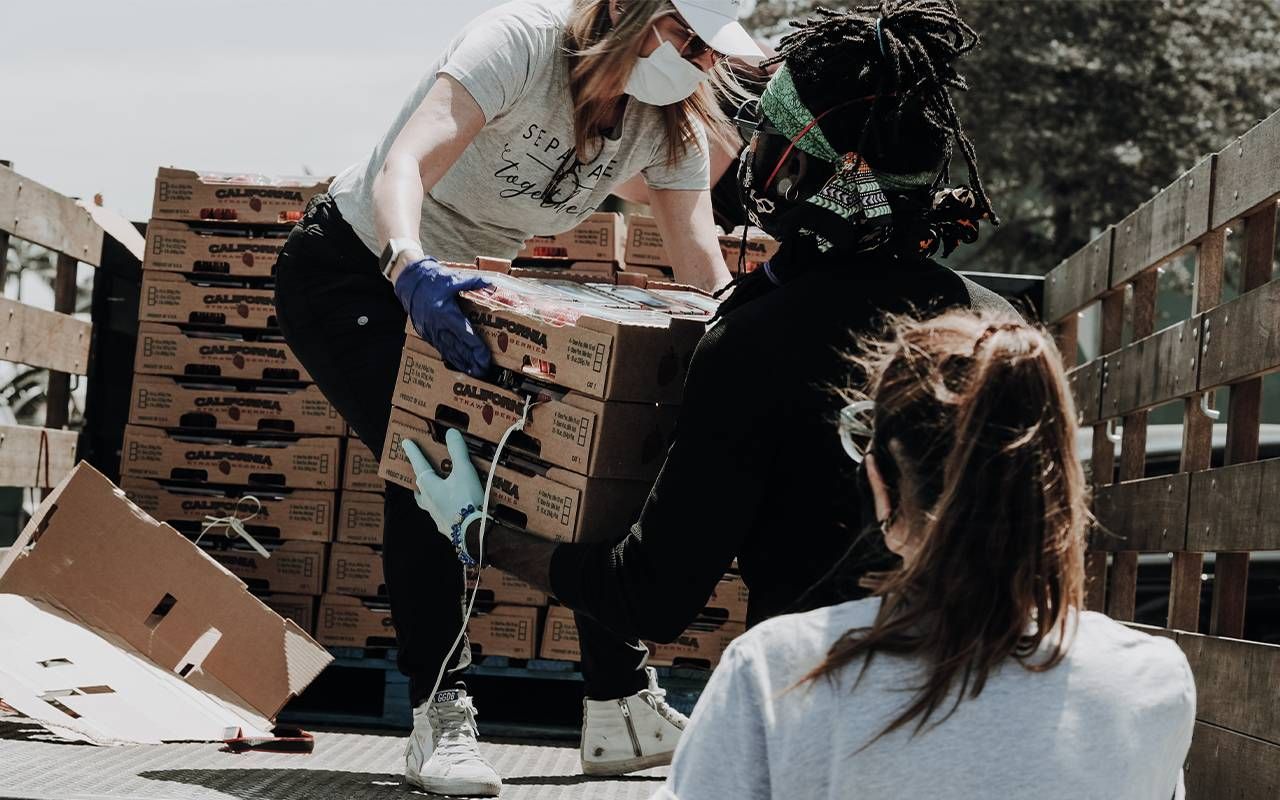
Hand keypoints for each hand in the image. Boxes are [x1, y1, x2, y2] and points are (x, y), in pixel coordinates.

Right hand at [393, 257, 492, 377]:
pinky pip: (440, 348)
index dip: (476, 348)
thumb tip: (492, 284)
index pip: (465, 334)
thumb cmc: (432, 280)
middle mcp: (438, 325)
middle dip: (472, 361)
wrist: (409, 282)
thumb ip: (474, 283)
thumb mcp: (454, 279)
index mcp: (446, 313)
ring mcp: (431, 331)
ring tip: (474, 372)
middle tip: (484, 371)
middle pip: (458, 348)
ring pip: (448, 351)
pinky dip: (451, 357)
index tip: (485, 358)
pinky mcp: (426, 333)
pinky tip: (459, 364)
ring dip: (462, 363)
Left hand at [402, 430, 486, 563]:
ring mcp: (436, 516)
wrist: (473, 533)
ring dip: (428, 495)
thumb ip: (457, 451)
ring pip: (427, 503)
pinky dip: (443, 508)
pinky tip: (451, 509)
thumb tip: (451, 432)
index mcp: (429, 486)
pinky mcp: (445, 527)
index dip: (413, 452)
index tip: (405, 442)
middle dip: (420, 478)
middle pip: (420, 488)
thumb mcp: (464, 472)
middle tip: (421, 471)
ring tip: (435, 491)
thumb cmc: (466, 500)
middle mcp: (428, 501)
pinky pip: (440, 515)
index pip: (419, 465)